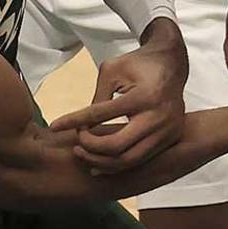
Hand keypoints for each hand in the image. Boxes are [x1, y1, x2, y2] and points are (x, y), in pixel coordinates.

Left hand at [50, 18, 187, 173]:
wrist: (172, 64)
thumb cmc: (138, 64)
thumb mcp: (113, 70)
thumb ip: (98, 97)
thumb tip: (84, 124)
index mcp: (143, 96)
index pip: (101, 114)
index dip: (74, 121)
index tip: (54, 125)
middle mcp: (157, 117)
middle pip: (116, 147)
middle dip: (90, 147)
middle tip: (75, 143)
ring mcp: (166, 131)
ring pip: (129, 160)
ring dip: (102, 162)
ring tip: (83, 154)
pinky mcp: (170, 138)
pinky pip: (140, 160)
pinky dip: (118, 164)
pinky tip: (100, 164)